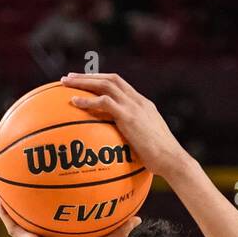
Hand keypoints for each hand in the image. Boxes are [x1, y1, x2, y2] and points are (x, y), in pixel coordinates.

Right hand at [0, 197, 139, 236]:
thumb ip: (117, 234)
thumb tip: (137, 219)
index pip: (67, 226)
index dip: (68, 213)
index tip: (69, 199)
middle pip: (44, 221)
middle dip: (42, 207)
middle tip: (40, 186)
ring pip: (26, 222)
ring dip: (18, 208)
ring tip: (12, 189)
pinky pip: (14, 227)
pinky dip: (5, 215)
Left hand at [61, 72, 185, 178]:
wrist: (172, 160)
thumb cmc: (161, 160)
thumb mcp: (146, 143)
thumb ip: (134, 138)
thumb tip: (121, 150)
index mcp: (143, 104)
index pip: (120, 84)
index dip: (101, 80)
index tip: (85, 81)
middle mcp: (138, 101)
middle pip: (110, 78)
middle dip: (88, 76)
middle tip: (68, 77)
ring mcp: (134, 107)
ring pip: (105, 84)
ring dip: (83, 82)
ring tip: (65, 83)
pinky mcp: (129, 117)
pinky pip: (104, 102)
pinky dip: (88, 100)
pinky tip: (73, 102)